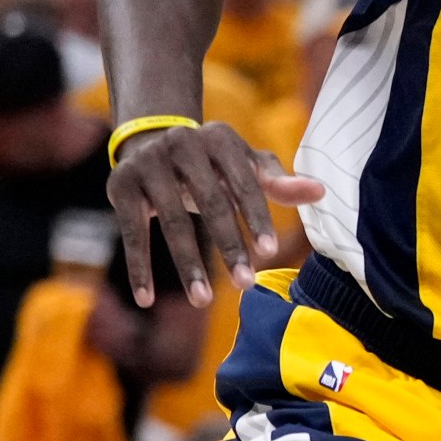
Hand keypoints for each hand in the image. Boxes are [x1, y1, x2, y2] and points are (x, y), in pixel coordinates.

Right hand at [105, 123, 323, 307]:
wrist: (151, 140)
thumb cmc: (213, 163)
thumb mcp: (246, 166)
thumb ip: (280, 183)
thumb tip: (321, 193)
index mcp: (221, 138)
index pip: (245, 184)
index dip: (257, 219)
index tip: (269, 253)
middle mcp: (182, 144)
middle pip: (210, 204)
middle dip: (229, 247)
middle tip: (245, 284)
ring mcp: (148, 164)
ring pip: (171, 223)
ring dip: (189, 265)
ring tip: (204, 302)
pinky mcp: (120, 184)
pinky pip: (132, 233)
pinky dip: (139, 268)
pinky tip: (147, 300)